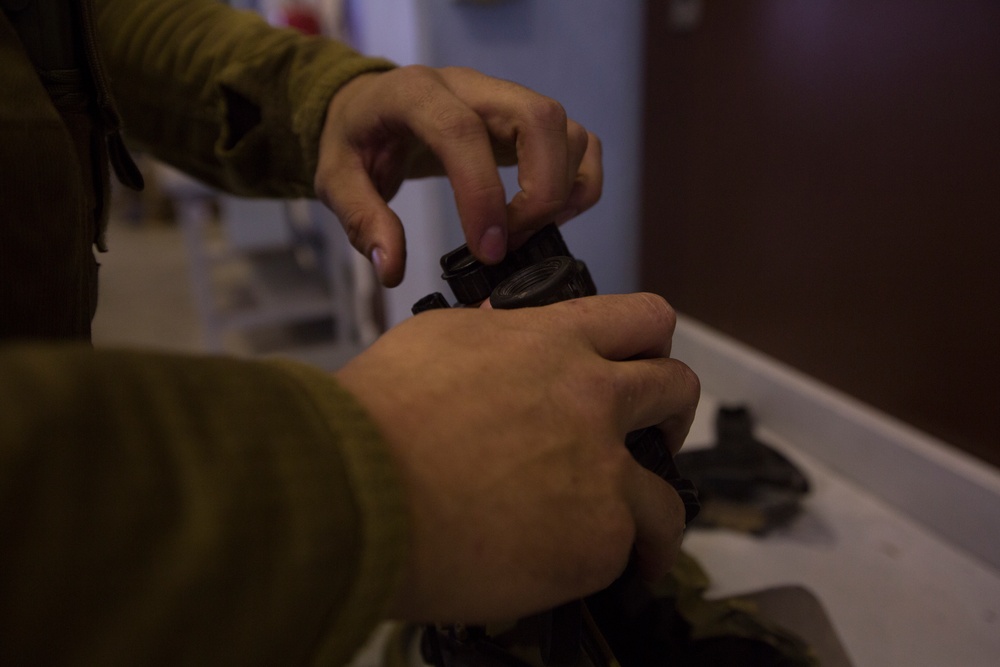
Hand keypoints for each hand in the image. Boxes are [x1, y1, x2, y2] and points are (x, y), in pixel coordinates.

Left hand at [314, 65, 602, 286]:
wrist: (372, 109)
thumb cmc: (356, 141)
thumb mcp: (336, 180)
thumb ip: (362, 220)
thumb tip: (393, 268)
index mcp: (416, 92)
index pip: (462, 130)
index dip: (482, 193)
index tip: (488, 250)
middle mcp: (471, 86)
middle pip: (540, 118)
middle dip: (540, 193)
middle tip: (511, 244)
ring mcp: (507, 99)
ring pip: (567, 131)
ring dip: (561, 193)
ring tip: (523, 233)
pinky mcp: (528, 120)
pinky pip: (580, 142)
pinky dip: (579, 185)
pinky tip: (548, 216)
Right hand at [335, 293, 698, 622]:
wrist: (361, 493)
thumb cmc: (376, 419)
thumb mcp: (434, 341)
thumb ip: (490, 333)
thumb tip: (504, 326)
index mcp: (554, 343)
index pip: (642, 318)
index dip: (651, 343)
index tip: (644, 367)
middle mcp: (593, 398)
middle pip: (677, 390)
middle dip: (671, 416)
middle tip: (653, 441)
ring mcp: (603, 470)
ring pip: (669, 493)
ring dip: (657, 514)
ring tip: (641, 539)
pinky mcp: (599, 537)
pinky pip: (629, 551)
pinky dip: (611, 564)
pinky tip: (584, 573)